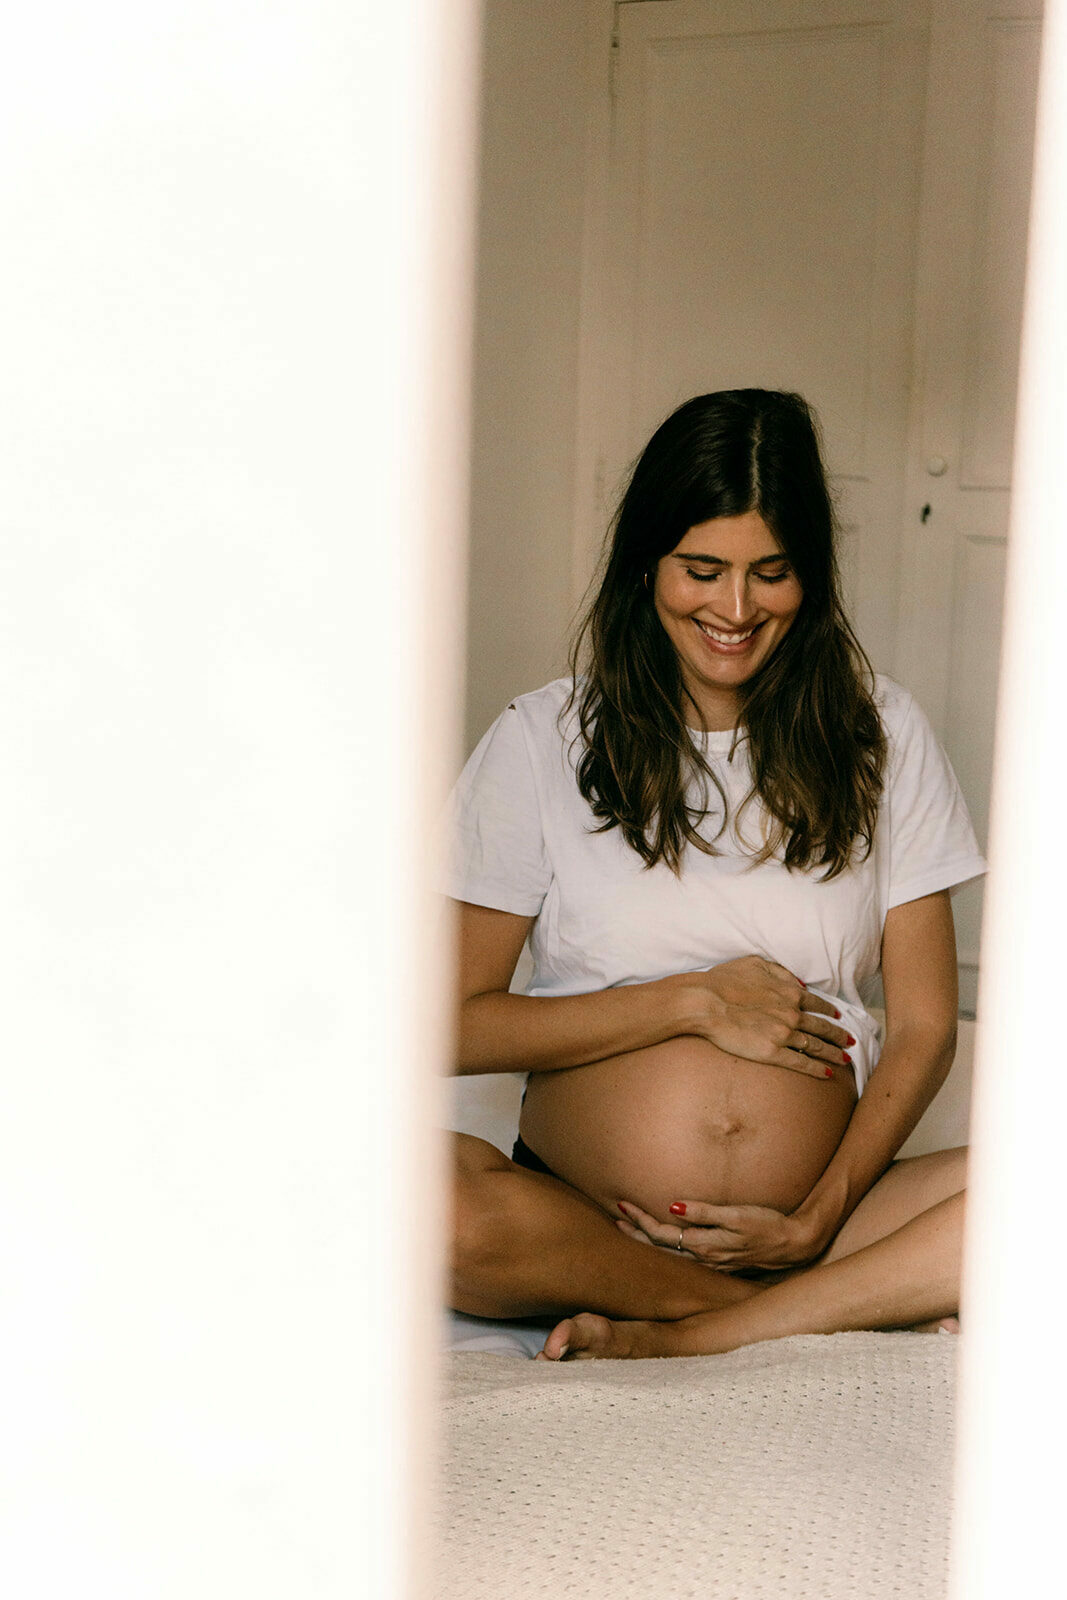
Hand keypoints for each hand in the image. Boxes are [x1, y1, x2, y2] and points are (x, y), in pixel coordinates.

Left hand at [616, 1197, 826, 1271]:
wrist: (796, 1245)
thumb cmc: (767, 1225)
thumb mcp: (736, 1216)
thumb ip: (704, 1212)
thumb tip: (673, 1206)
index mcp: (703, 1246)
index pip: (661, 1235)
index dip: (640, 1221)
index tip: (622, 1205)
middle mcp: (704, 1258)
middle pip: (661, 1248)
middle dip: (637, 1233)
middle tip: (616, 1217)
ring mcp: (713, 1263)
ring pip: (672, 1255)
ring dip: (651, 1241)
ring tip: (632, 1229)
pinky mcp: (723, 1262)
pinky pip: (687, 1257)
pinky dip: (671, 1247)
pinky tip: (668, 1243)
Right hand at [675, 955, 853, 1079]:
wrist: (706, 1002)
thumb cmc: (724, 980)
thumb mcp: (755, 963)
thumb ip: (780, 972)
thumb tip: (799, 982)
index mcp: (789, 992)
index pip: (817, 1003)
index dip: (830, 1010)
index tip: (839, 1016)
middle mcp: (792, 1014)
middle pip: (822, 1027)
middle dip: (839, 1035)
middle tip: (851, 1042)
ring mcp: (784, 1035)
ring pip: (816, 1046)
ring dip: (833, 1053)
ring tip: (846, 1060)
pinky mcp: (772, 1053)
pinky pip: (801, 1063)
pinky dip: (817, 1069)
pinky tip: (828, 1074)